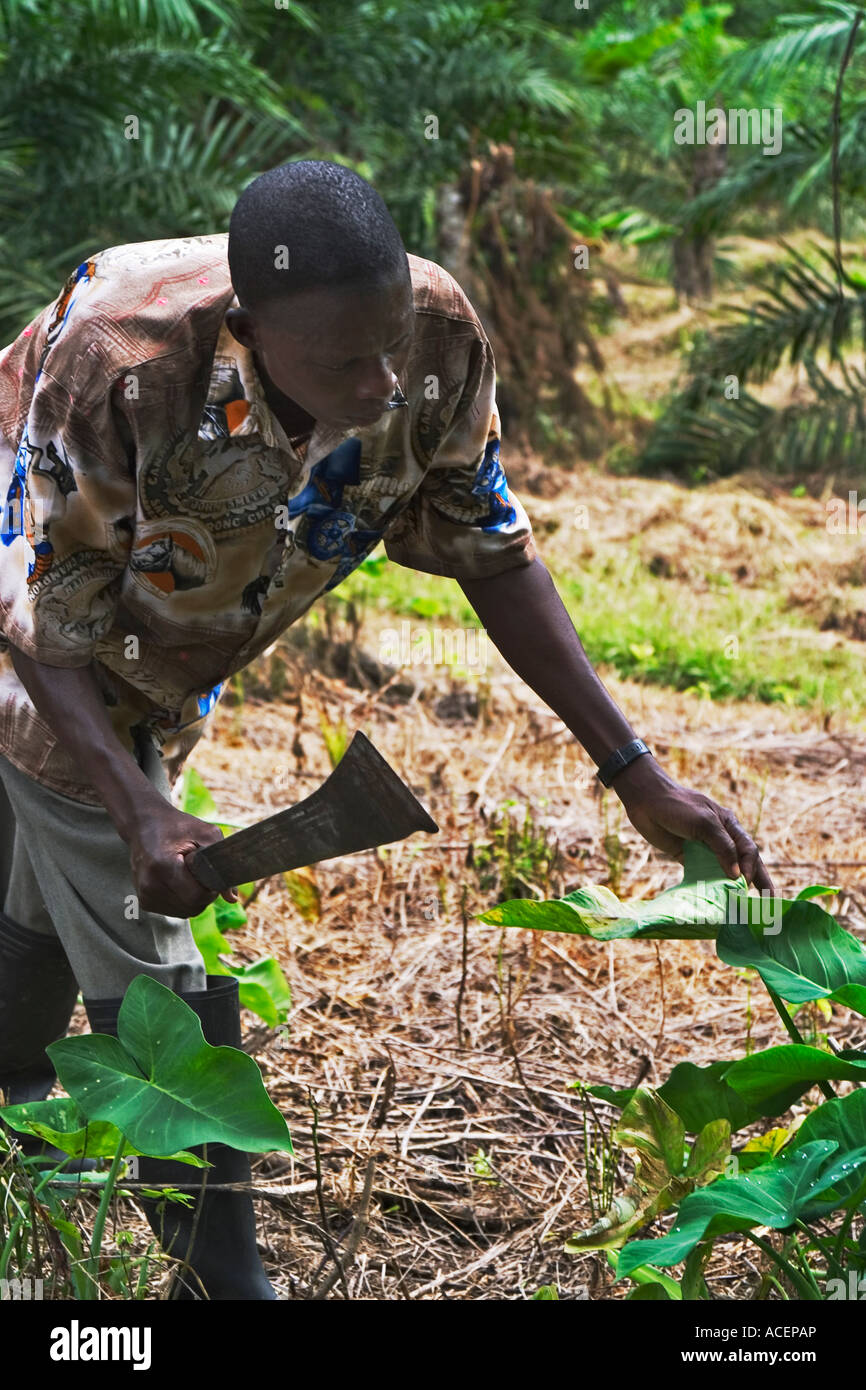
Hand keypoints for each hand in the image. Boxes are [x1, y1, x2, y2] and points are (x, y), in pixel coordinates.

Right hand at [127, 804, 238, 917]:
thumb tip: (233, 899)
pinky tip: (179, 881)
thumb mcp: (205, 834)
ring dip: (195, 898)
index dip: (211, 888)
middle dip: (205, 894)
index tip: (210, 872)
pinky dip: (184, 899)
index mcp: (162, 866)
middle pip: (192, 907)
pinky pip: (176, 911)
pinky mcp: (144, 901)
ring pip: (185, 912)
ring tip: (188, 874)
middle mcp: (149, 885)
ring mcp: (144, 895)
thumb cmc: (177, 826)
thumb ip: (221, 863)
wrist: (144, 825)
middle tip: (201, 872)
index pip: (196, 896)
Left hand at [610, 755, 773, 893]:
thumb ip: (723, 847)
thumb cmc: (678, 807)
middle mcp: (722, 838)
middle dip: (756, 881)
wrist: (646, 801)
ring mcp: (705, 849)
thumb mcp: (705, 823)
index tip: (745, 883)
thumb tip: (737, 875)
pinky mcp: (689, 857)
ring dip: (732, 887)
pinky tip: (714, 901)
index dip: (751, 868)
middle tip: (768, 902)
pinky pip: (704, 875)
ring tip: (742, 908)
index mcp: (730, 826)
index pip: (749, 850)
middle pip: (743, 863)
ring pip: (724, 871)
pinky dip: (710, 887)